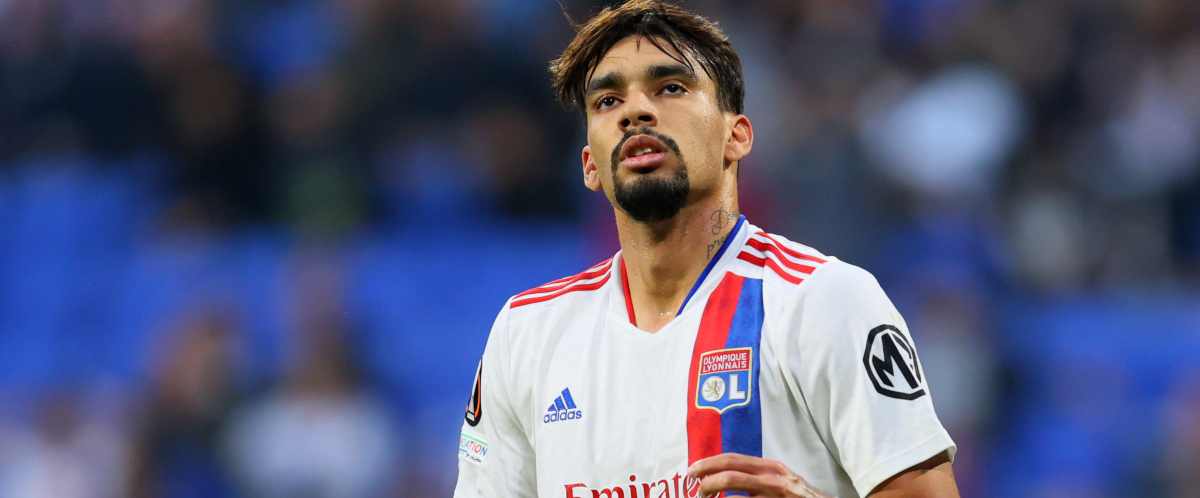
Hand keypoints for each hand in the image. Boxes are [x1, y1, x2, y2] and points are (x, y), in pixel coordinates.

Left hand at [688, 453, 830, 497]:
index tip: (692, 470)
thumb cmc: (796, 496)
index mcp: (770, 467)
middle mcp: (772, 480)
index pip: (733, 460)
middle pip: (730, 476)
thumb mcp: (778, 479)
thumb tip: (720, 474)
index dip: (708, 464)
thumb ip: (755, 475)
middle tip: (696, 491)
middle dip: (706, 482)